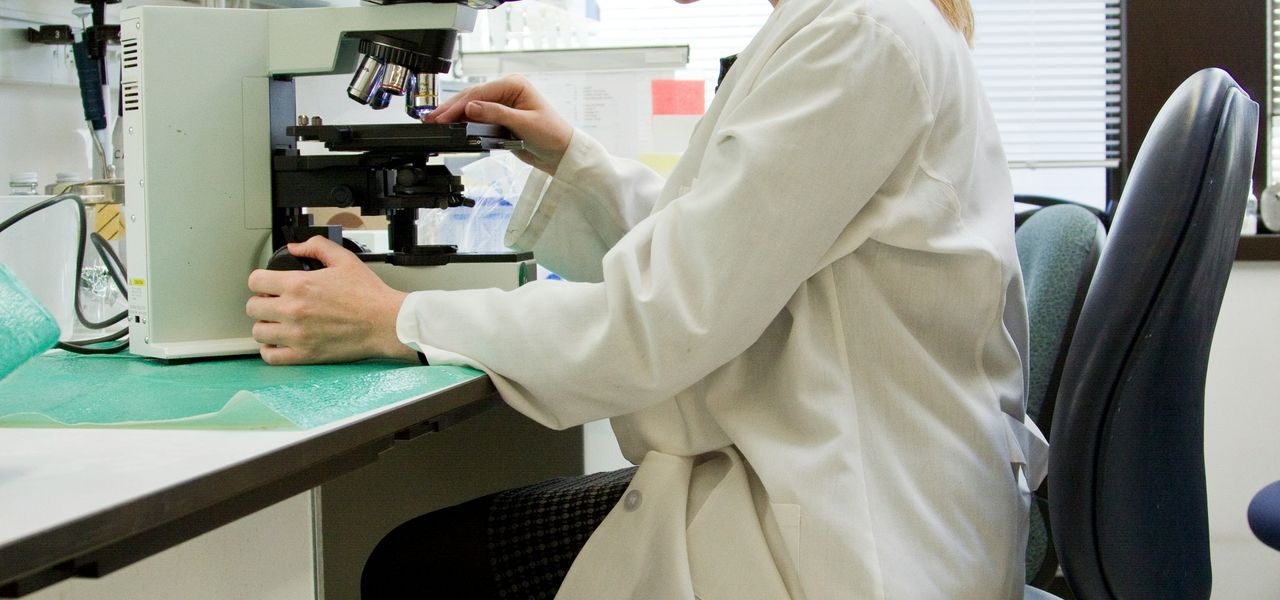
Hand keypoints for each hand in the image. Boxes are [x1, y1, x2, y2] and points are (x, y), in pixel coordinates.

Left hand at [245, 236, 416, 364]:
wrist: (386, 322)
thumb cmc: (369, 295)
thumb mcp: (344, 259)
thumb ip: (316, 247)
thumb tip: (294, 248)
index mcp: (299, 285)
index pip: (255, 281)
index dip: (261, 280)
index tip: (268, 285)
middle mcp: (293, 310)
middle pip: (253, 307)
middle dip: (262, 302)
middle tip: (275, 303)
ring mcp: (297, 335)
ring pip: (259, 332)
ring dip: (266, 326)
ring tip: (278, 324)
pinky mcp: (305, 355)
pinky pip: (271, 356)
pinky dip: (270, 350)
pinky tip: (280, 343)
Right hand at [423, 74, 572, 174]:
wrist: (562, 153)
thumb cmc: (552, 134)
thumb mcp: (524, 124)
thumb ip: (496, 115)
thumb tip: (471, 108)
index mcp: (514, 84)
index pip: (480, 93)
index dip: (460, 105)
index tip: (444, 116)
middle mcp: (507, 91)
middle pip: (472, 97)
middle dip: (451, 109)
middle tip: (432, 118)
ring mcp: (502, 104)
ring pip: (472, 106)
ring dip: (454, 115)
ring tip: (434, 122)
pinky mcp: (500, 118)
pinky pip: (477, 117)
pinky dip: (463, 122)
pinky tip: (450, 126)